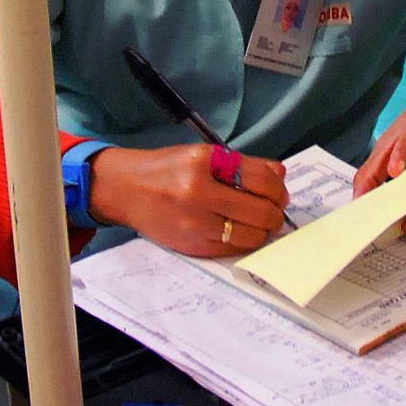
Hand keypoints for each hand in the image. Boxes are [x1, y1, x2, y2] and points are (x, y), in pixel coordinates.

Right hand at [86, 145, 289, 256]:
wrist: (125, 190)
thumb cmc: (165, 170)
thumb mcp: (202, 155)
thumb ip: (242, 165)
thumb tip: (280, 173)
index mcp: (203, 162)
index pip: (261, 178)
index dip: (278, 188)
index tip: (279, 193)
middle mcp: (197, 192)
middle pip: (260, 211)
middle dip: (275, 213)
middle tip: (274, 211)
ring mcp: (194, 223)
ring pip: (251, 235)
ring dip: (262, 231)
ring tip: (257, 223)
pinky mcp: (191, 245)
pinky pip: (232, 249)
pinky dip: (243, 242)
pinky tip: (239, 231)